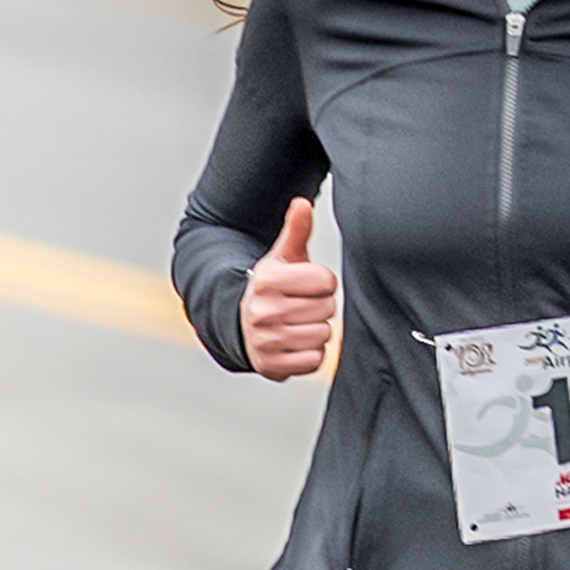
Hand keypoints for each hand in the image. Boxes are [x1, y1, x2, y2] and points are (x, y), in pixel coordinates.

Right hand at [238, 196, 336, 378]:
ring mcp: (266, 340)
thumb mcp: (281, 258)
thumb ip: (296, 230)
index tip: (306, 285)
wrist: (242, 325)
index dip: (322, 283)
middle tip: (301, 306)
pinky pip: (314, 360)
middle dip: (319, 307)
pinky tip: (295, 344)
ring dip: (316, 331)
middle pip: (327, 308)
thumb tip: (302, 203)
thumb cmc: (272, 289)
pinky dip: (310, 354)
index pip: (326, 281)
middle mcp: (263, 311)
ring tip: (297, 324)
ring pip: (322, 334)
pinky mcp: (272, 365)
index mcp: (268, 280)